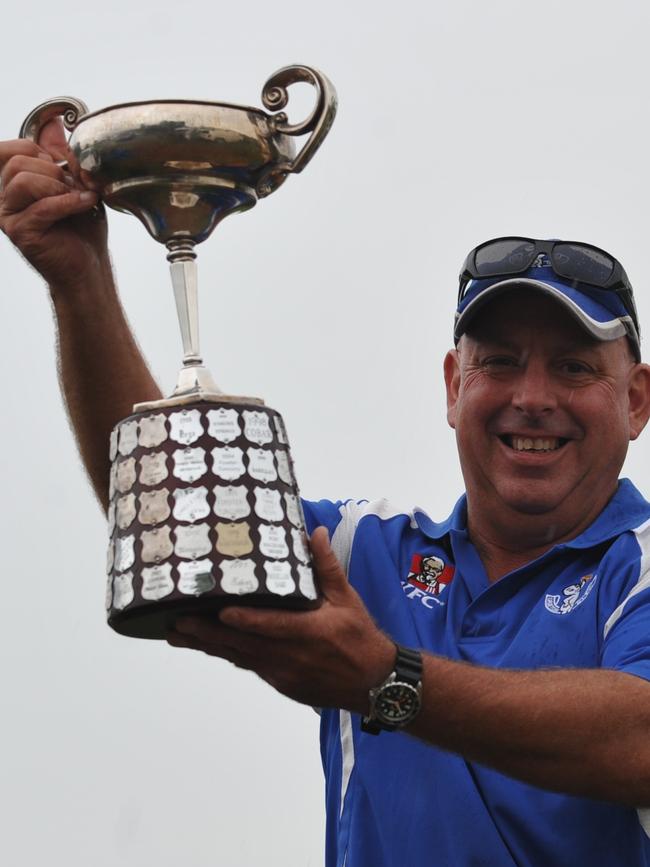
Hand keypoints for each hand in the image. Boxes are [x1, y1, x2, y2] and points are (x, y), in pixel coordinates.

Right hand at [0, 118, 106, 290]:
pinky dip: (68, 203)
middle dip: (53, 170)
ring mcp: (8, 216)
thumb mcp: (75, 183)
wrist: (90, 265)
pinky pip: (42, 207)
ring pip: (22, 181)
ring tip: (78, 198)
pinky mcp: (19, 232)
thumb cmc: (82, 227)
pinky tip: (85, 203)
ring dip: (58, 186)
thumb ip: (61, 155)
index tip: (64, 167)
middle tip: (74, 187)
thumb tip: (53, 124)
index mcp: (12, 183)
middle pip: (16, 163)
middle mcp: (4, 198)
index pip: (10, 150)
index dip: (40, 151)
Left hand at [167, 527, 395, 713]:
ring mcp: (283, 674)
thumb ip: (327, 566)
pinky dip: (228, 656)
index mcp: (307, 633)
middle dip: (206, 634)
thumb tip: (314, 532)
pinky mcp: (281, 684)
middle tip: (176, 622)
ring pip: (239, 658)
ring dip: (207, 647)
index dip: (242, 622)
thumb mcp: (348, 599)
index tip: (218, 613)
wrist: (376, 684)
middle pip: (241, 645)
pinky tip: (208, 647)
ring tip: (178, 636)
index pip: (269, 627)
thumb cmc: (361, 637)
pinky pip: (249, 667)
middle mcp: (289, 657)